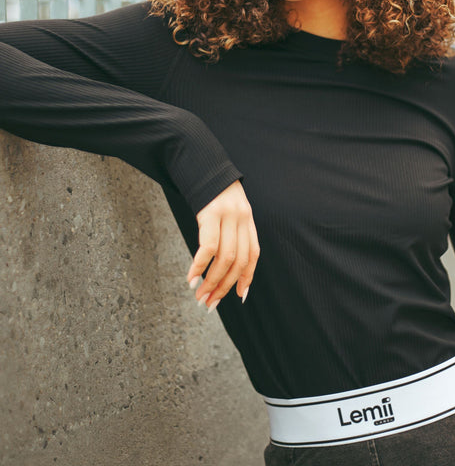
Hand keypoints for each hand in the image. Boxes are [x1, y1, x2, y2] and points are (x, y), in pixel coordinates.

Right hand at [186, 180, 258, 310]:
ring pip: (225, 258)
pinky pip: (208, 246)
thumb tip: (224, 263)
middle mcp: (241, 219)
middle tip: (210, 303)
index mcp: (248, 220)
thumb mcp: (228, 209)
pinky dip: (200, 266)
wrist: (202, 162)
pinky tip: (190, 278)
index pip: (253, 254)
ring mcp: (227, 216)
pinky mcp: (210, 213)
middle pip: (238, 261)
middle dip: (225, 286)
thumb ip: (230, 231)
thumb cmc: (212, 190)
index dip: (247, 277)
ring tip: (199, 296)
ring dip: (212, 281)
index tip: (239, 296)